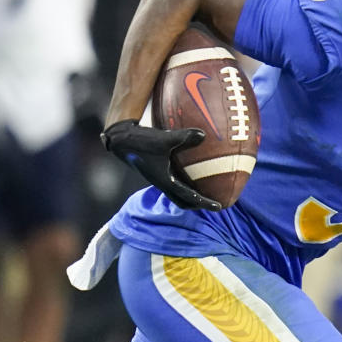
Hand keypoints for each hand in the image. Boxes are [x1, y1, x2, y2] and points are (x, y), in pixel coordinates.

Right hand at [100, 119, 221, 210]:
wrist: (121, 139)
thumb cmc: (142, 140)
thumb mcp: (164, 138)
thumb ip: (184, 136)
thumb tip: (204, 135)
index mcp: (165, 181)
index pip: (189, 197)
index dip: (205, 203)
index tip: (219, 207)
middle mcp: (163, 182)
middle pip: (183, 201)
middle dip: (198, 205)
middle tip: (213, 203)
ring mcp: (159, 177)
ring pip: (178, 192)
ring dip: (191, 195)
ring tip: (206, 189)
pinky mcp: (157, 170)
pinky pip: (175, 180)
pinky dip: (185, 180)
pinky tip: (194, 169)